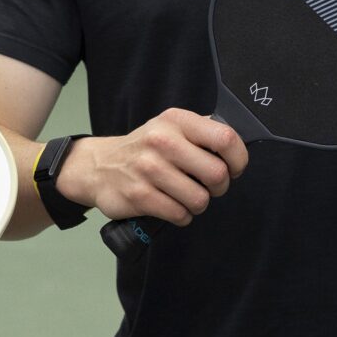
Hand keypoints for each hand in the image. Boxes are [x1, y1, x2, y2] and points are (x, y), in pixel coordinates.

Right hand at [63, 111, 247, 225]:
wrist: (98, 167)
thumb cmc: (145, 149)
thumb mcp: (170, 128)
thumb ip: (202, 133)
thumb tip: (236, 147)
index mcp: (176, 121)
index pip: (225, 139)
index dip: (238, 160)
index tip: (234, 168)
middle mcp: (162, 141)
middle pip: (217, 174)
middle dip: (219, 188)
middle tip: (208, 187)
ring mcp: (149, 168)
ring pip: (199, 199)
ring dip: (198, 204)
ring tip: (186, 197)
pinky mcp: (139, 195)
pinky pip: (180, 215)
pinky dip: (182, 216)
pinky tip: (172, 206)